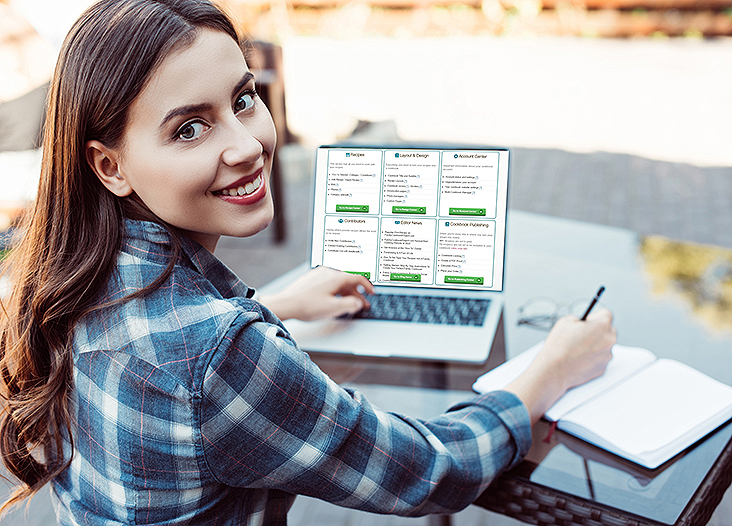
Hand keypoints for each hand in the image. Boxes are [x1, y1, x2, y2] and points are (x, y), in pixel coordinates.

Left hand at [259, 266, 374, 320]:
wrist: (285, 303)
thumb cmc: (307, 306)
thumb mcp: (333, 308)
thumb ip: (350, 305)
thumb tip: (358, 303)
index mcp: (336, 277)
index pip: (358, 278)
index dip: (367, 286)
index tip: (372, 293)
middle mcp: (328, 273)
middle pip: (348, 281)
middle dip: (358, 293)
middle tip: (363, 304)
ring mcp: (319, 275)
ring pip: (338, 283)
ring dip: (346, 293)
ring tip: (349, 304)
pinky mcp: (311, 280)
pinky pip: (329, 284)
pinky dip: (336, 292)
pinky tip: (334, 300)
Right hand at [505, 309, 615, 422]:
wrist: (554, 369)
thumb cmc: (559, 346)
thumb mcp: (565, 321)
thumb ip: (579, 320)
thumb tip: (582, 323)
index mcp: (602, 325)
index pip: (606, 314)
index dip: (595, 316)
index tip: (589, 320)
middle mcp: (609, 340)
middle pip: (608, 330)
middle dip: (597, 331)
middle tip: (582, 334)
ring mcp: (607, 355)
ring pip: (604, 346)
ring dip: (594, 345)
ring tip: (577, 348)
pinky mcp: (602, 368)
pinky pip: (600, 359)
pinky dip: (592, 357)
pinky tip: (579, 358)